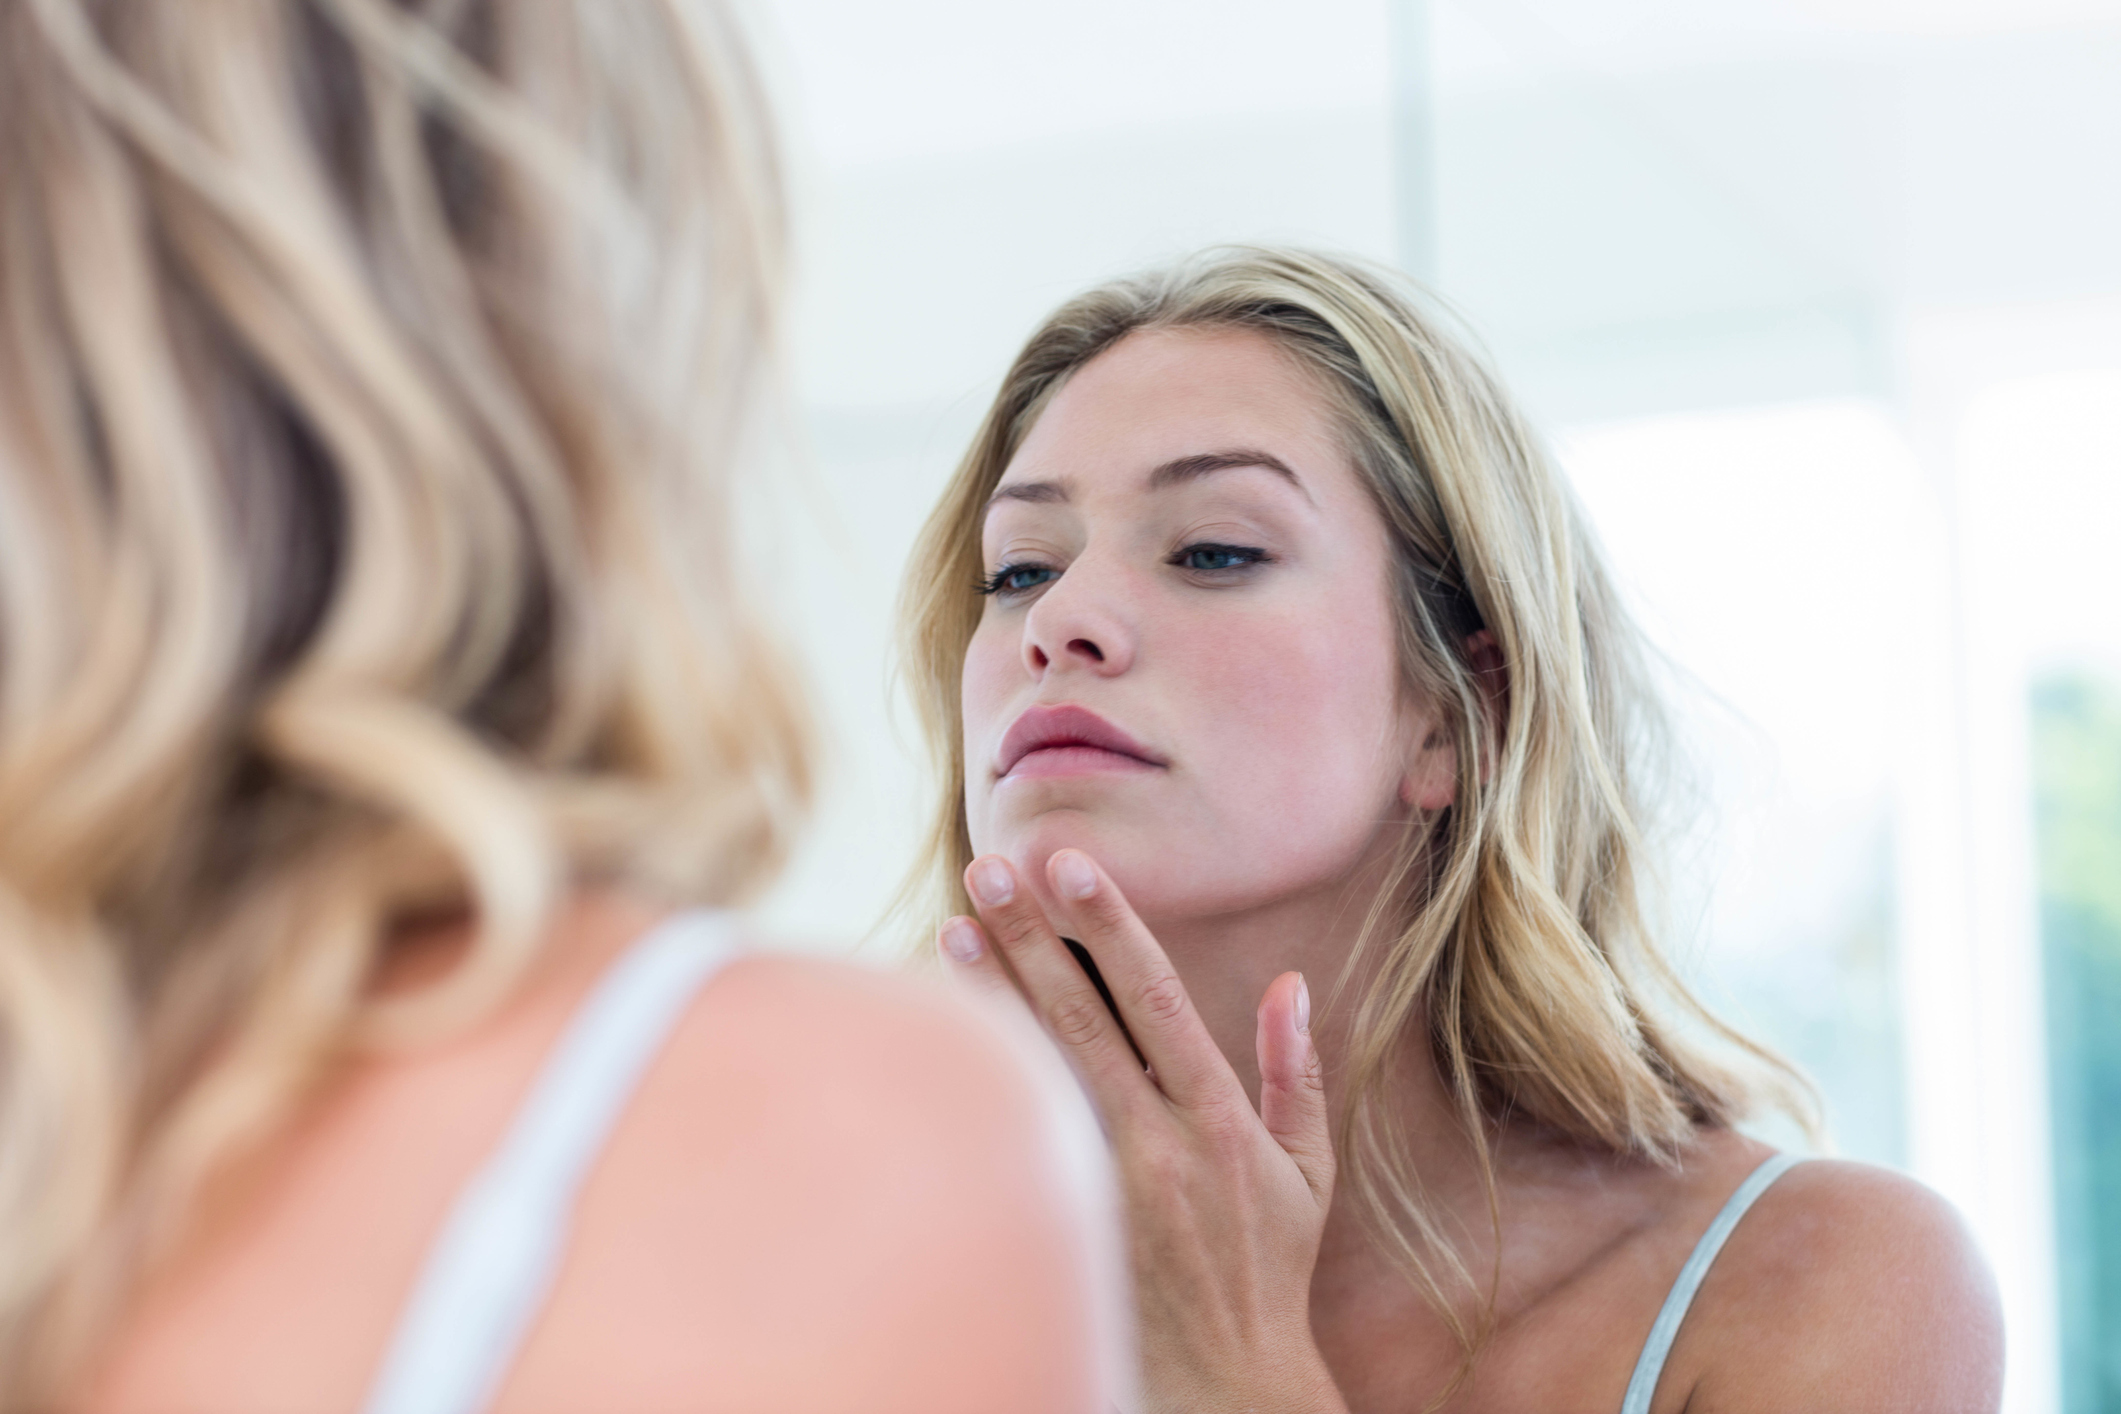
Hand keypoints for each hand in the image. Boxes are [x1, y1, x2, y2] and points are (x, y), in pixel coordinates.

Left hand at [939, 849, 1347, 1413]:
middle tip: (990, 866)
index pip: (1156, 998)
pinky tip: (947, 1029)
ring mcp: (1102, 1186)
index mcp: (1219, 1121)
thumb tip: (1291, 984)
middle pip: (1081, 1019)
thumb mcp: (1308, 1172)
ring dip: (992, 997)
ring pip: (1037, 1072)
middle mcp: (1156, 1144)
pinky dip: (987, 1077)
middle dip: (1033, 936)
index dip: (1111, 925)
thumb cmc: (1268, 1269)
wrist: (1223, 1381)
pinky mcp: (1067, 1220)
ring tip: (953, 924)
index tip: (1073, 864)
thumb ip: (1296, 1074)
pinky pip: (1020, 1133)